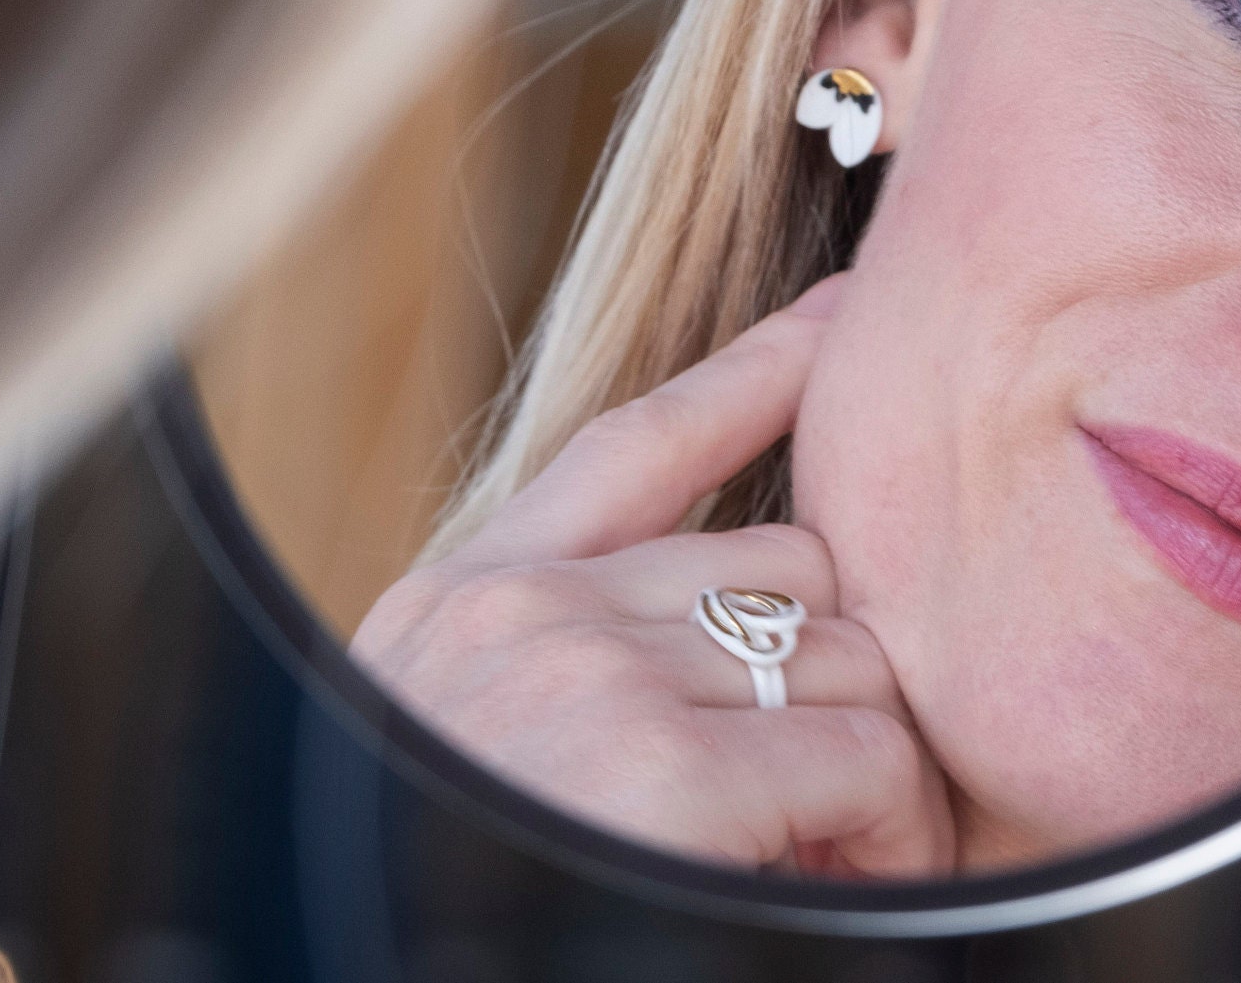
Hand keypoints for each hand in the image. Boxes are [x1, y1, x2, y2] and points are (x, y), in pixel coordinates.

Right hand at [351, 275, 953, 877]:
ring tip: (846, 868)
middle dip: (839, 682)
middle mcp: (520, 614)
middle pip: (784, 568)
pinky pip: (864, 753)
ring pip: (843, 653)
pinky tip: (849, 887)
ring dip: (877, 767)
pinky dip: (891, 832)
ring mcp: (586, 679)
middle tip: (848, 811)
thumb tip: (745, 620)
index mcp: (457, 606)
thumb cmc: (452, 890)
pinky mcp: (660, 773)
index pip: (632, 443)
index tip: (834, 321)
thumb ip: (566, 660)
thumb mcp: (461, 742)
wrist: (349, 959)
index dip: (752, 376)